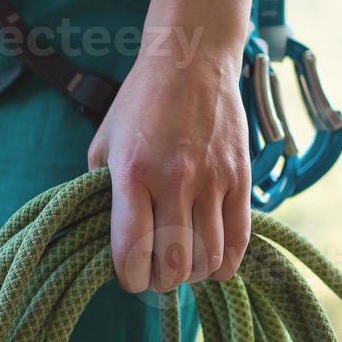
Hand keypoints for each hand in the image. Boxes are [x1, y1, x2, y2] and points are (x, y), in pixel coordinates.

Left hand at [87, 46, 251, 293]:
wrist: (191, 60)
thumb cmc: (139, 104)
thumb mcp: (104, 144)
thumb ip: (101, 191)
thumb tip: (107, 239)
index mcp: (132, 172)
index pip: (132, 250)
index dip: (130, 278)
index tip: (129, 277)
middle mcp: (174, 180)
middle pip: (174, 264)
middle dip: (161, 282)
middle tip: (156, 274)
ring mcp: (212, 180)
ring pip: (208, 259)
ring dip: (193, 274)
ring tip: (182, 264)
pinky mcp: (240, 178)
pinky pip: (239, 240)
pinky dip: (225, 263)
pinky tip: (211, 259)